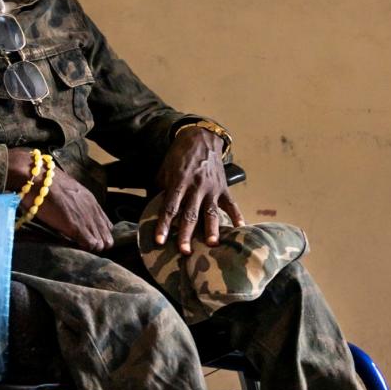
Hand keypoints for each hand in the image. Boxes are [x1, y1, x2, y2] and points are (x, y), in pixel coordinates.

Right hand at [7, 148, 113, 251]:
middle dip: (98, 244)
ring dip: (92, 248)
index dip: (98, 234)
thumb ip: (74, 202)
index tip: (88, 239)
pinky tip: (75, 248)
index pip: (106, 224)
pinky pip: (91, 244)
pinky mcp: (76, 226)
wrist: (37, 177)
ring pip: (101, 243)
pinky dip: (85, 249)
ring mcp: (86, 218)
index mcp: (91, 201)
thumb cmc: (46, 183)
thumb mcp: (67, 191)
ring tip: (79, 248)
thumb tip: (71, 211)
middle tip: (84, 247)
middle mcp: (93, 210)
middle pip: (106, 236)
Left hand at [154, 128, 244, 254]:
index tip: (159, 241)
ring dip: (211, 229)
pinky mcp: (224, 188)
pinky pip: (231, 204)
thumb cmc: (179, 156)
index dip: (164, 225)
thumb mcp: (164, 170)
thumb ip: (159, 189)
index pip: (170, 207)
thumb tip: (150, 209)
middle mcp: (196, 186)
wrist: (201, 137)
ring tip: (211, 244)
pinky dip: (237, 216)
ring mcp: (212, 188)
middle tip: (184, 251)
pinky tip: (240, 229)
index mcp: (179, 181)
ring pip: (211, 212)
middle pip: (190, 214)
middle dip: (187, 234)